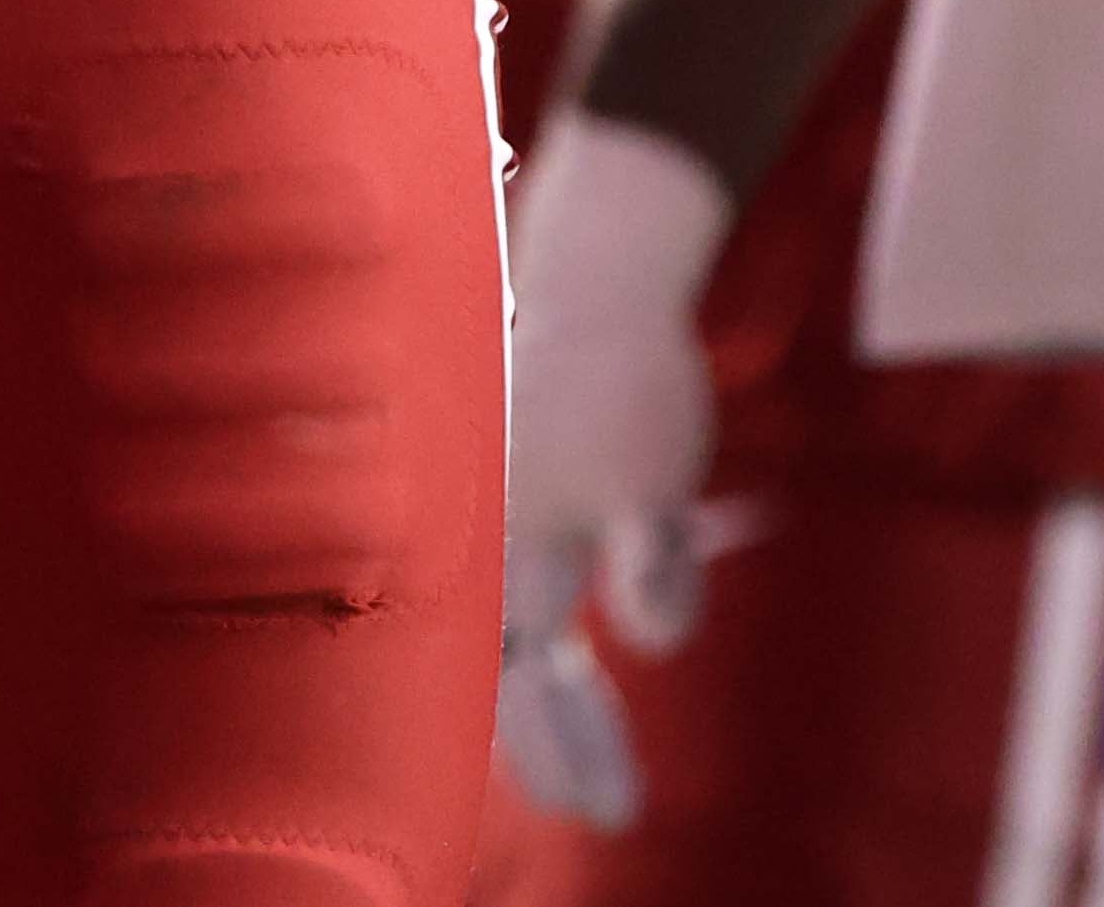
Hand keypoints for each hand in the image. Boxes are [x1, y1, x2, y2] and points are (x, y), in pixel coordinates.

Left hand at [495, 107, 729, 829]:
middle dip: (534, 752)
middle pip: (498, 661)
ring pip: (545, 631)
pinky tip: (651, 641)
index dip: (491, 731)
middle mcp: (496, 522)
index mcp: (465, 527)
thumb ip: (530, 572)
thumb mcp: (524, 477)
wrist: (599, 281)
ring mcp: (561, 501)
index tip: (518, 799)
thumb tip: (532, 662)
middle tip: (581, 821)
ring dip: (576, 729)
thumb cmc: (553, 388)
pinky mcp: (632, 473)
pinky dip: (652, 600)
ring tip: (604, 811)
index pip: (452, 649)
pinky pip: (641, 554)